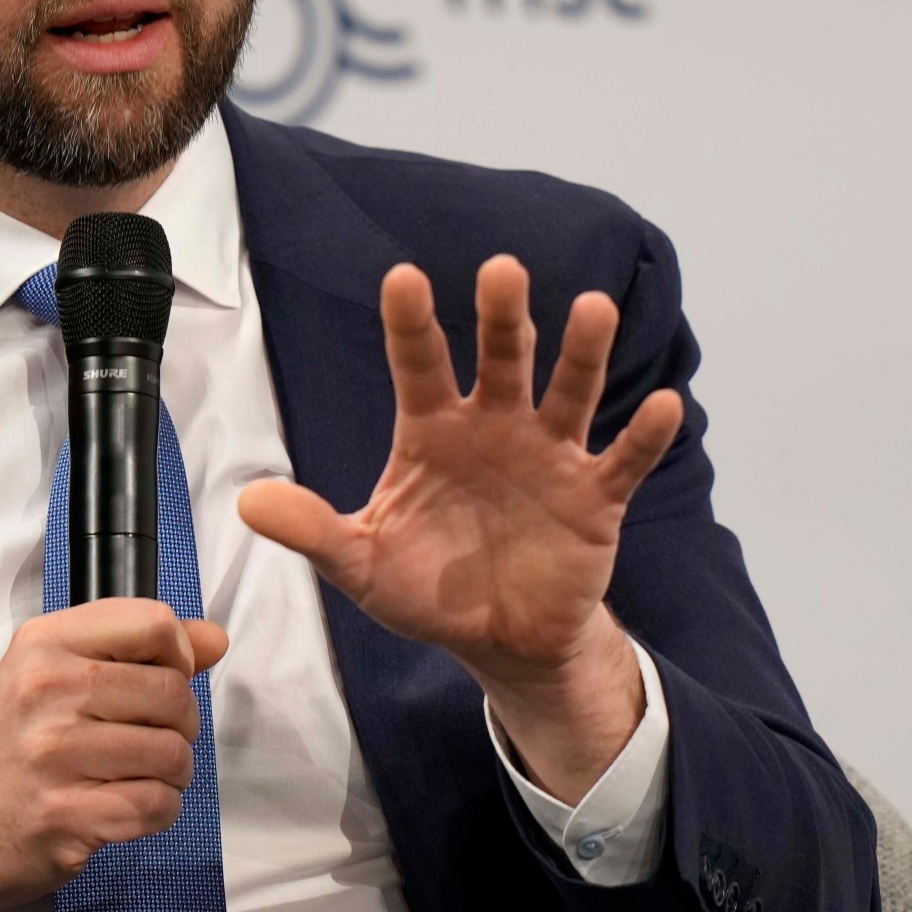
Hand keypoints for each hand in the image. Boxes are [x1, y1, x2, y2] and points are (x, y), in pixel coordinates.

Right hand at [0, 598, 226, 911]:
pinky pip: (157, 805)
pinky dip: (157, 811)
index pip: (154, 623)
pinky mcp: (66, 815)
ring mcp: (54, 756)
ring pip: (173, 753)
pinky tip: (125, 808)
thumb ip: (137, 650)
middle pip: (173, 692)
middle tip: (150, 739)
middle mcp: (47, 692)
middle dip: (181, 724)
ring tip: (137, 776)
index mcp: (44, 645)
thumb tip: (214, 639)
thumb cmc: (5, 749)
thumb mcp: (53, 676)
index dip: (178, 655)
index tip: (162, 679)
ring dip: (172, 774)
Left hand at [239, 255, 682, 798]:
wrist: (501, 640)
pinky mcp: (596, 497)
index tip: (403, 278)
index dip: (413, 325)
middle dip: (504, 316)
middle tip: (502, 270)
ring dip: (582, 352)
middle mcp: (496, 427)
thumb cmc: (429, 588)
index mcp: (433, 432)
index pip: (420, 365)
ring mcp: (550, 456)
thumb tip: (248, 501)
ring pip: (570, 392)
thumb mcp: (363, 565)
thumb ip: (315, 530)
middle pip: (502, 360)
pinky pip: (622, 460)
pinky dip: (644, 436)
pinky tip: (663, 405)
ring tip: (592, 308)